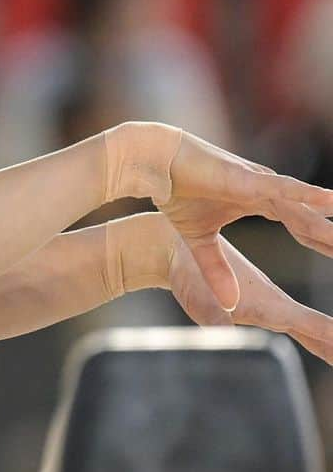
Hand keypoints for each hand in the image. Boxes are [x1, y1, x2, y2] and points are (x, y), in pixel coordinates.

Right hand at [108, 122, 332, 313]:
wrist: (156, 166)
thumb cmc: (177, 194)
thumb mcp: (199, 243)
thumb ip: (217, 270)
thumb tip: (230, 305)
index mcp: (259, 202)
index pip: (300, 225)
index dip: (321, 241)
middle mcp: (267, 191)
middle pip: (309, 219)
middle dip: (331, 238)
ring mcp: (260, 183)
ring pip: (304, 208)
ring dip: (327, 225)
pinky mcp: (247, 179)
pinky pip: (284, 189)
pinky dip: (308, 196)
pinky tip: (330, 202)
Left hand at [166, 226, 332, 364]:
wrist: (178, 252)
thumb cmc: (188, 278)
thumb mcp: (200, 301)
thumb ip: (216, 319)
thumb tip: (224, 334)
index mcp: (271, 305)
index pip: (313, 327)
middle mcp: (277, 304)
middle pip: (318, 331)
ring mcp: (271, 303)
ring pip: (310, 328)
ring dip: (330, 342)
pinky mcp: (260, 304)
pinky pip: (296, 323)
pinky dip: (314, 333)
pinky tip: (317, 341)